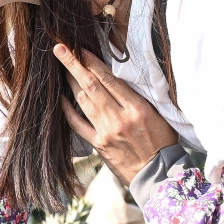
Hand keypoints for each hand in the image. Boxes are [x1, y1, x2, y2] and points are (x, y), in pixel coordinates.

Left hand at [54, 43, 180, 183]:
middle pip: (91, 85)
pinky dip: (67, 110)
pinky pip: (77, 124)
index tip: (81, 49)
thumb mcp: (160, 114)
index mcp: (137, 108)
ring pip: (83, 101)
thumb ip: (141, 97)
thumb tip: (123, 78)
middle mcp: (119, 118)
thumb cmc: (163, 142)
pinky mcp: (98, 144)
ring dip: (70, 82)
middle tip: (60, 49)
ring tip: (62, 68)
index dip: (93, 62)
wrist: (158, 174)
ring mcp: (106, 131)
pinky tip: (61, 98)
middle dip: (73, 65)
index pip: (109, 79)